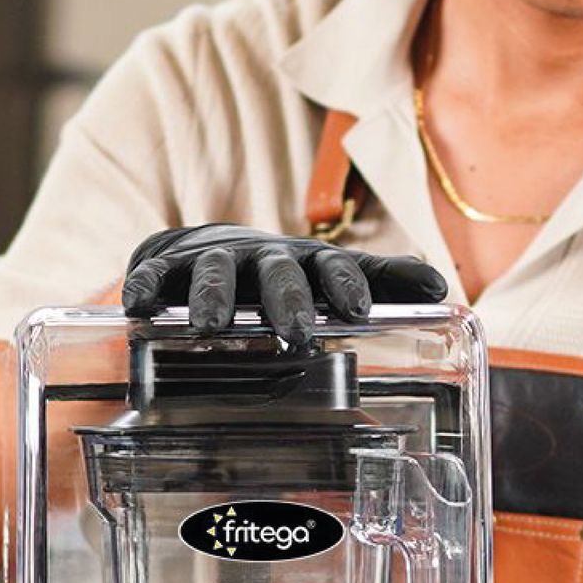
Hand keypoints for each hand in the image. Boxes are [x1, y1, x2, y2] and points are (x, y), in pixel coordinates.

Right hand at [120, 225, 447, 347]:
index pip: (335, 269)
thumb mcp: (331, 277)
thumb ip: (382, 283)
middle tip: (294, 333)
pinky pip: (155, 275)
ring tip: (209, 327)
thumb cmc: (285, 276)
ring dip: (213, 297)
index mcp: (309, 264)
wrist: (211, 249)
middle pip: (277, 272)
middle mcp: (264, 258)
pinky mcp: (168, 267)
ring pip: (216, 273)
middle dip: (285, 300)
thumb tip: (444, 293)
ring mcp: (215, 260)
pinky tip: (137, 308)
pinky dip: (145, 287)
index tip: (359, 312)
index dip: (347, 286)